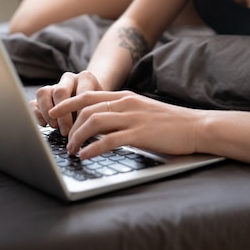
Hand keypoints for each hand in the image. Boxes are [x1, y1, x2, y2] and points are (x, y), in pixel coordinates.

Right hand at [30, 70, 103, 136]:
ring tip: (54, 127)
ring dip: (47, 113)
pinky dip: (37, 114)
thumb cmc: (98, 105)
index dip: (81, 112)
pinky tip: (44, 124)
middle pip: (60, 92)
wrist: (91, 99)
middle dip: (62, 115)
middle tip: (66, 131)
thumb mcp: (102, 107)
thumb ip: (97, 113)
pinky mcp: (43, 96)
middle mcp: (69, 79)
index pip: (82, 93)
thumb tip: (89, 129)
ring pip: (43, 93)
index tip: (81, 127)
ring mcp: (54, 86)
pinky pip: (33, 102)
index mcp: (86, 78)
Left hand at [49, 90, 201, 158]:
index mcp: (126, 96)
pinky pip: (109, 140)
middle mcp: (127, 103)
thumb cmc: (169, 123)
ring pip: (94, 122)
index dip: (68, 102)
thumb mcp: (142, 111)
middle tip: (63, 139)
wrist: (196, 126)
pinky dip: (93, 148)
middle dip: (69, 124)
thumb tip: (97, 123)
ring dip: (78, 137)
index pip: (89, 94)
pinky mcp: (140, 134)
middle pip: (87, 108)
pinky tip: (86, 155)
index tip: (53, 111)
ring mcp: (133, 117)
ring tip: (72, 150)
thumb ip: (121, 113)